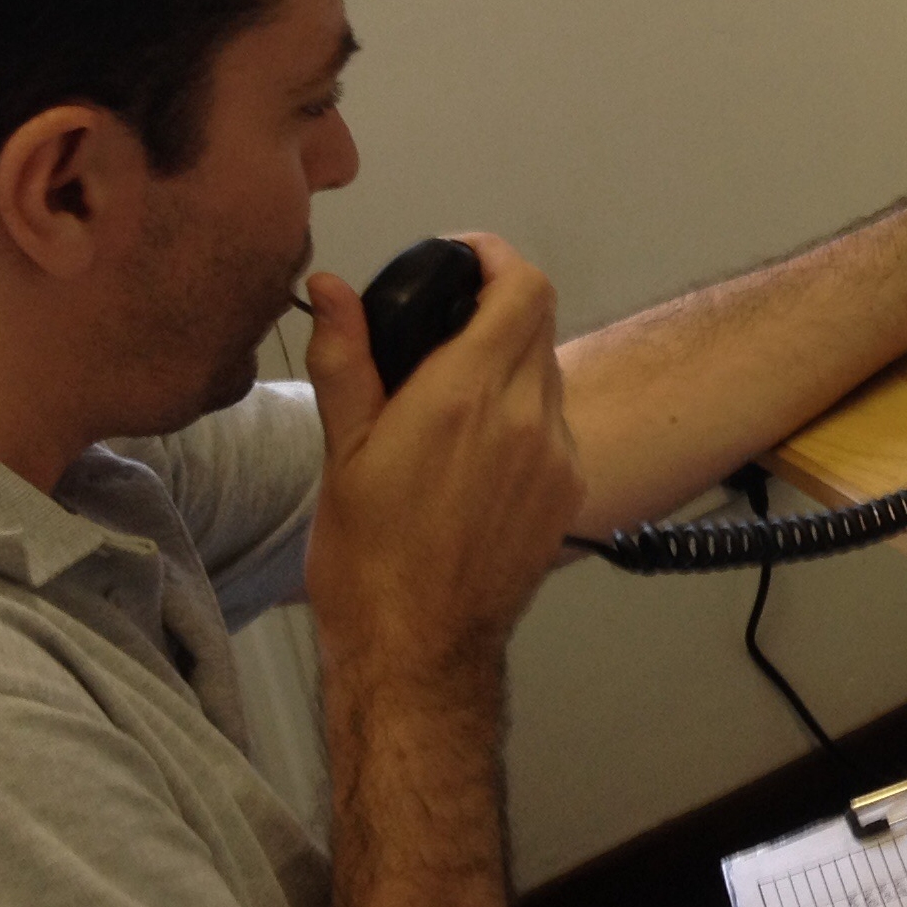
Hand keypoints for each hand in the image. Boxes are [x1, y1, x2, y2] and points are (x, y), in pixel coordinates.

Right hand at [302, 234, 584, 692]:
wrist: (418, 648)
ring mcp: (558, 456)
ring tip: (452, 394)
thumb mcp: (342, 453)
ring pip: (548, 372)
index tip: (464, 258)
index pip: (522, 289)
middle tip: (444, 324)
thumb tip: (335, 288)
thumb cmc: (366, 558)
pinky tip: (478, 448)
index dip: (498, 259)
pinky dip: (524, 413)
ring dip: (510, 362)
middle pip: (539, 322)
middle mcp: (525, 417)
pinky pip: (556, 423)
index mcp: (464, 397)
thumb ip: (347, 359)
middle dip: (495, 307)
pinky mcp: (571, 490)